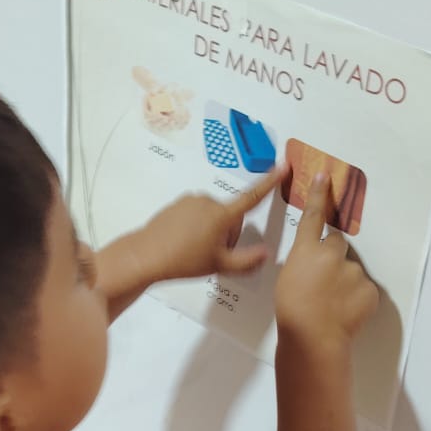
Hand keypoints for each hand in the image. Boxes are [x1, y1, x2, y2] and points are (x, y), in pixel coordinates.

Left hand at [140, 162, 287, 281]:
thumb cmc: (184, 260)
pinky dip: (198, 226)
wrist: (146, 255)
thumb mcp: (220, 265)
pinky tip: (186, 242)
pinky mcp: (179, 203)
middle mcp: (208, 201)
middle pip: (232, 216)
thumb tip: (267, 253)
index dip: (271, 181)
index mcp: (222, 214)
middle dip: (230, 233)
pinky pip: (198, 213)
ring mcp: (192, 200)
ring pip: (215, 215)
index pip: (253, 196)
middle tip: (215, 254)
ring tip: (197, 250)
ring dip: (213, 230)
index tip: (283, 164)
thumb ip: (247, 261)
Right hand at [276, 174, 378, 346]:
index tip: (324, 176)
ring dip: (344, 282)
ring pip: (351, 270)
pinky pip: (363, 289)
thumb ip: (303, 264)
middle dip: (333, 258)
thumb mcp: (287, 279)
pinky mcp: (369, 289)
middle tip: (323, 283)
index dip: (318, 195)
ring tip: (331, 305)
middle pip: (337, 245)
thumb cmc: (292, 312)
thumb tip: (316, 265)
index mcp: (305, 251)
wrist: (312, 337)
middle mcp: (331, 254)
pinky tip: (344, 312)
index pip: (312, 216)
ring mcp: (353, 271)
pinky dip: (356, 299)